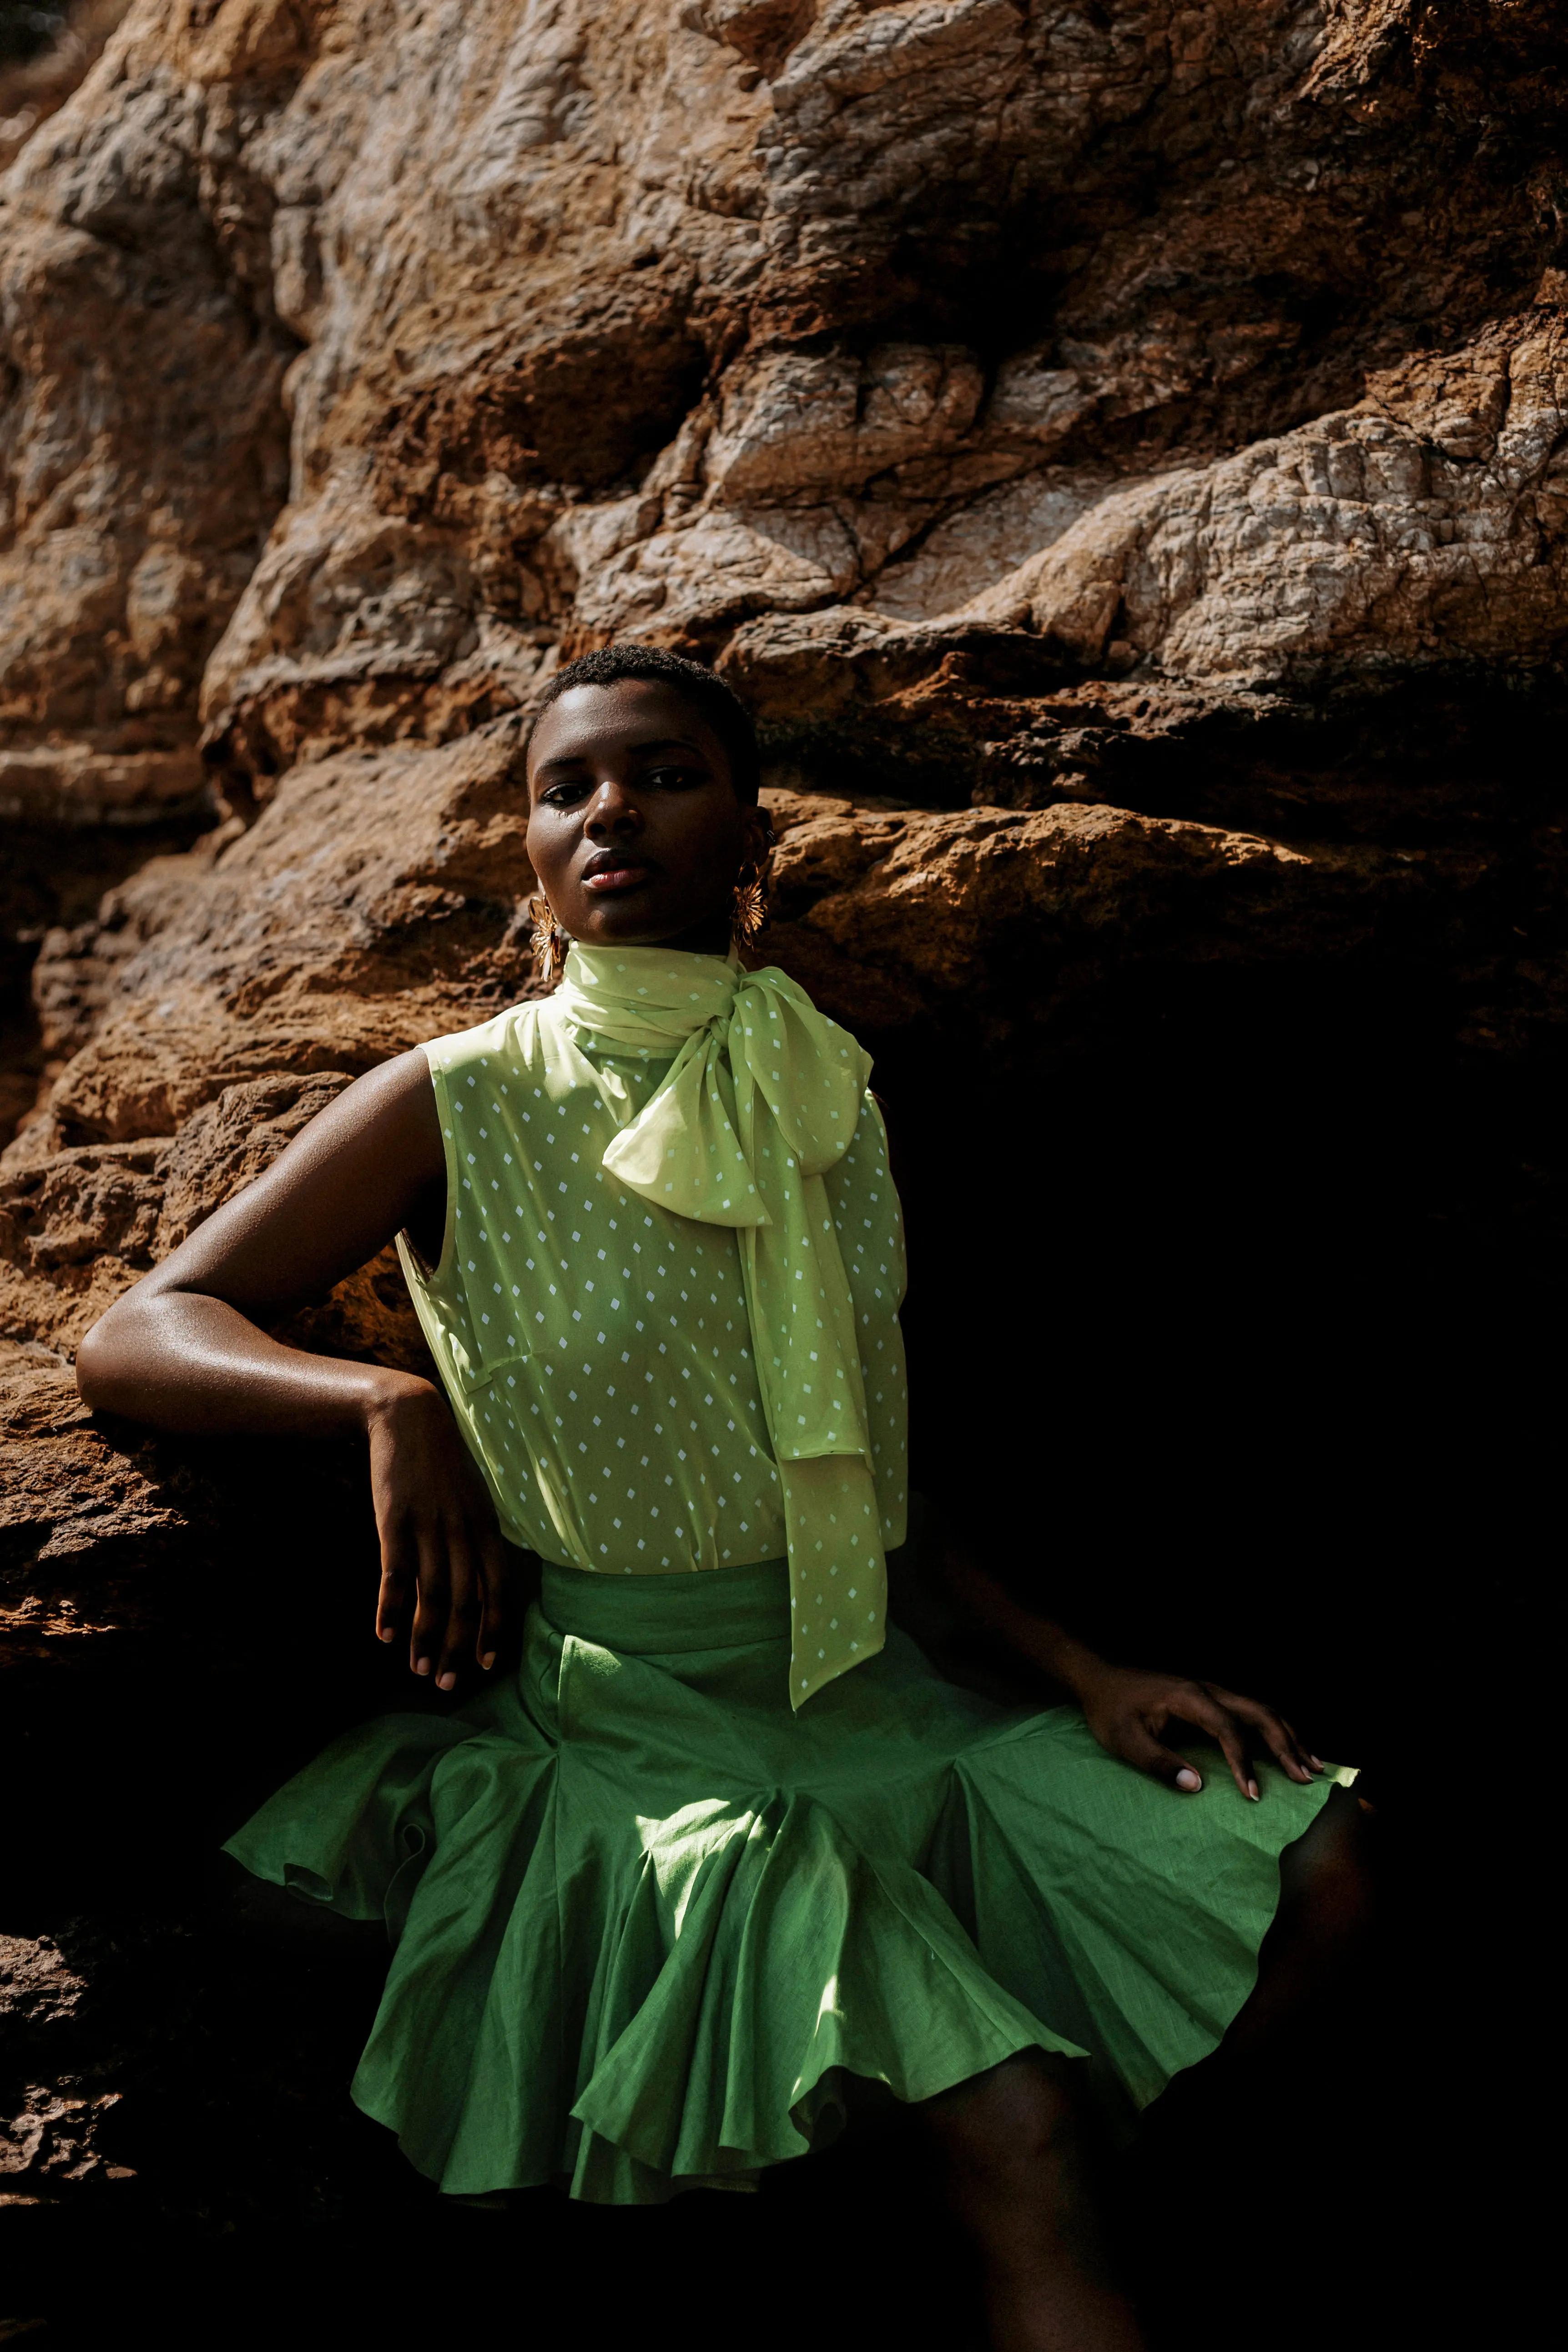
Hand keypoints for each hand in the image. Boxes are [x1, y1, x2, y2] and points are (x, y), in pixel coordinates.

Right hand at [364, 1376, 518, 1689]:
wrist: (410, 1418)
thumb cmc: (443, 1464)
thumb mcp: (473, 1499)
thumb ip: (478, 1539)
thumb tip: (483, 1582)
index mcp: (486, 1528)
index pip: (497, 1590)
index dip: (492, 1629)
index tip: (486, 1664)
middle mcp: (462, 1532)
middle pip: (465, 1603)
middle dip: (458, 1648)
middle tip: (448, 1684)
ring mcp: (429, 1527)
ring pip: (432, 1596)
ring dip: (425, 1638)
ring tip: (419, 1670)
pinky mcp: (395, 1521)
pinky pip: (395, 1574)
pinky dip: (391, 1608)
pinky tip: (385, 1635)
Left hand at [1069, 1658, 1324, 1799]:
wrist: (1101, 1680)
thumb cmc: (1111, 1712)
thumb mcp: (1125, 1742)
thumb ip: (1159, 1764)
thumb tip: (1196, 1786)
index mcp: (1188, 1698)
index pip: (1227, 1729)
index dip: (1243, 1762)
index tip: (1253, 1794)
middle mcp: (1207, 1690)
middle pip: (1258, 1713)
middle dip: (1285, 1745)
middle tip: (1306, 1778)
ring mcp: (1212, 1691)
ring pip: (1261, 1709)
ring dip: (1288, 1736)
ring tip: (1313, 1765)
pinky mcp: (1212, 1698)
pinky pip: (1252, 1711)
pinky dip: (1276, 1729)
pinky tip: (1289, 1747)